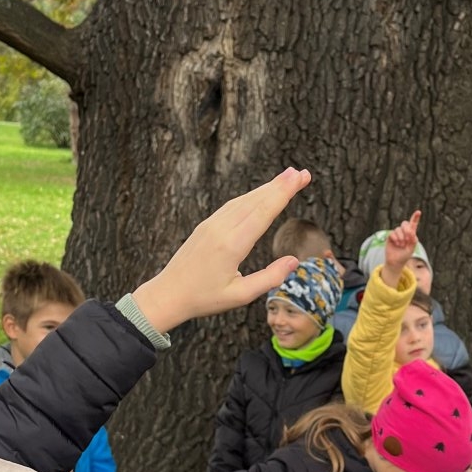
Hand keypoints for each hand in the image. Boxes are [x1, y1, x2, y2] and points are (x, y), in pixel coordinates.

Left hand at [129, 168, 310, 332]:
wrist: (168, 294)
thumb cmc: (204, 298)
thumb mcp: (240, 296)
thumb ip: (269, 278)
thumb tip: (294, 261)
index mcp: (231, 245)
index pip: (263, 212)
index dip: (283, 193)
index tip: (299, 178)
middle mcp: (221, 229)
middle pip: (256, 200)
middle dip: (280, 185)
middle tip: (303, 173)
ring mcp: (212, 224)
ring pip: (244, 200)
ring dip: (267, 188)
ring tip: (288, 178)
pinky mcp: (206, 225)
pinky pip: (232, 206)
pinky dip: (251, 197)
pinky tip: (261, 194)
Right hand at [383, 209, 421, 287]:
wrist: (396, 262)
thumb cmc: (405, 255)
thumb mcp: (412, 248)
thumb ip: (413, 240)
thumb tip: (411, 232)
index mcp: (411, 234)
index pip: (413, 224)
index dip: (415, 218)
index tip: (418, 212)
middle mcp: (403, 232)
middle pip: (405, 224)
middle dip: (406, 229)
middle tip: (408, 238)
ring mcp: (396, 234)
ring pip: (398, 229)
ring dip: (401, 237)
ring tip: (401, 245)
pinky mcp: (390, 237)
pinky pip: (392, 233)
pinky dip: (396, 238)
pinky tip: (397, 244)